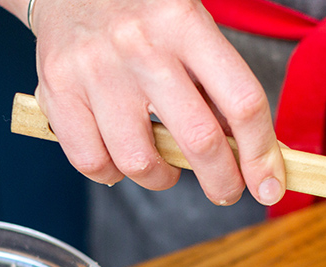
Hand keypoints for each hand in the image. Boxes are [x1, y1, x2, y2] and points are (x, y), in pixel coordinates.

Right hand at [8, 0, 285, 206]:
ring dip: (162, 178)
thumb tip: (255, 155)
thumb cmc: (142, 16)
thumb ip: (218, 86)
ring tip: (163, 165)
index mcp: (184, 23)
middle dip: (223, 182)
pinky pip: (93, 163)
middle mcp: (139, 45)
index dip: (261, 154)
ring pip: (141, 162)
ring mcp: (94, 69)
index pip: (242, 101)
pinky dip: (113, 173)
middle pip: (199, 140)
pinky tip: (121, 156)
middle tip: (226, 190)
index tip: (269, 186)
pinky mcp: (56, 91)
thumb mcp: (190, 30)